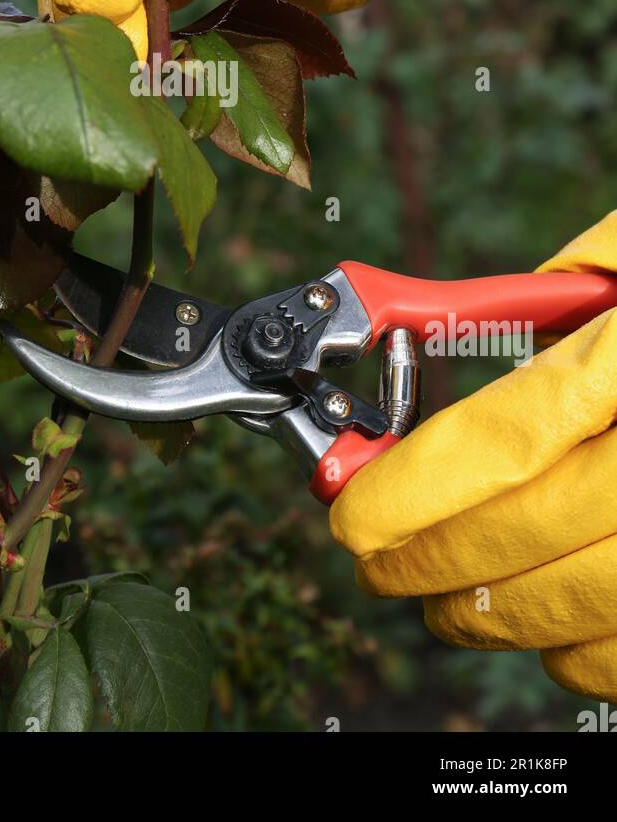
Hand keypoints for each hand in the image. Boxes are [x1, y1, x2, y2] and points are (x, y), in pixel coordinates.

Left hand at [329, 211, 616, 702]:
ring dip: (489, 617)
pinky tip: (545, 619)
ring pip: (585, 612)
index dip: (419, 486)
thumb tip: (464, 325)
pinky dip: (577, 652)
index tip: (355, 511)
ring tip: (439, 598)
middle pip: (533, 535)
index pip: (513, 436)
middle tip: (376, 559)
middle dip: (430, 560)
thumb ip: (566, 288)